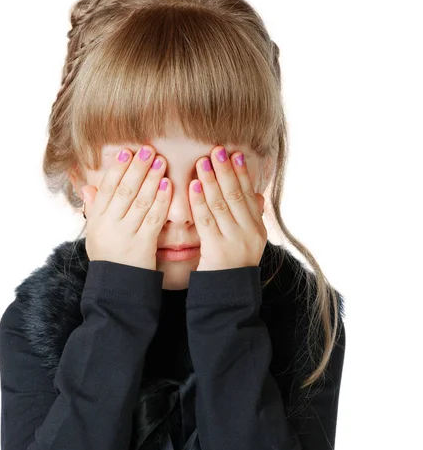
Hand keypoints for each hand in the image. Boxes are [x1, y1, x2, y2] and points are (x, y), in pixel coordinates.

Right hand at [81, 145, 170, 270]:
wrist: (116, 288)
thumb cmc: (107, 258)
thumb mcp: (94, 235)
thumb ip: (93, 209)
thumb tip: (87, 187)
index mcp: (97, 220)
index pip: (107, 188)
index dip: (117, 168)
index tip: (127, 152)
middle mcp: (109, 225)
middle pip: (124, 190)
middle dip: (137, 167)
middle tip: (148, 149)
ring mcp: (126, 234)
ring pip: (140, 201)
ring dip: (152, 179)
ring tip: (160, 161)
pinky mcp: (143, 244)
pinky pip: (154, 218)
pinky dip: (161, 200)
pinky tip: (168, 185)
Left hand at [189, 145, 266, 271]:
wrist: (229, 299)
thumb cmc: (233, 269)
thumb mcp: (249, 244)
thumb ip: (251, 219)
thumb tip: (257, 196)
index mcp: (258, 229)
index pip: (249, 195)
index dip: (242, 173)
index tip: (234, 154)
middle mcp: (250, 233)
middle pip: (236, 195)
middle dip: (226, 171)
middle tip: (217, 150)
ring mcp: (235, 241)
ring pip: (222, 204)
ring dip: (211, 180)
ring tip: (202, 161)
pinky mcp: (217, 250)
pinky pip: (207, 220)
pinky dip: (199, 201)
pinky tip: (193, 186)